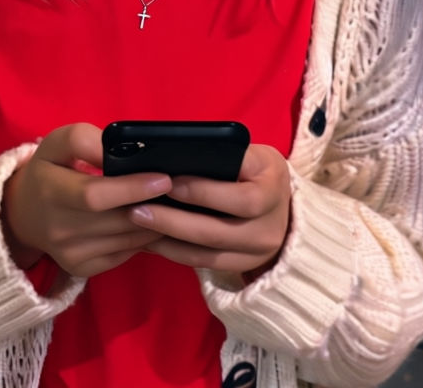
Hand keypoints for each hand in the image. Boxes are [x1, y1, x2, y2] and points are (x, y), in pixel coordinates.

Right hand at [1, 123, 172, 277]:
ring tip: (175, 204)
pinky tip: (156, 222)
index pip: (95, 195)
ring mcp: (70, 254)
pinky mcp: (82, 269)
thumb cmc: (49, 169)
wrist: (24, 213)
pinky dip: (144, 238)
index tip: (163, 178)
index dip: (131, 188)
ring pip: (126, 239)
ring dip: (156, 223)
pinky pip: (124, 253)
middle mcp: (58, 229)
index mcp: (50, 191)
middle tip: (179, 190)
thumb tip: (115, 151)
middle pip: (117, 220)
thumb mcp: (59, 142)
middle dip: (153, 205)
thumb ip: (85, 140)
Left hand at [128, 144, 290, 277]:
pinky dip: (176, 253)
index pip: (241, 199)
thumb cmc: (258, 171)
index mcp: (273, 190)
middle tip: (138, 209)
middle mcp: (270, 228)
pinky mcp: (241, 266)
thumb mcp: (251, 155)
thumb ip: (225, 156)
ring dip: (168, 240)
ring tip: (138, 225)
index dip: (203, 193)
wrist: (284, 206)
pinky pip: (204, 264)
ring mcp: (257, 252)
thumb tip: (177, 155)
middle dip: (173, 221)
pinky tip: (151, 240)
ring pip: (207, 253)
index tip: (169, 183)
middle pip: (217, 232)